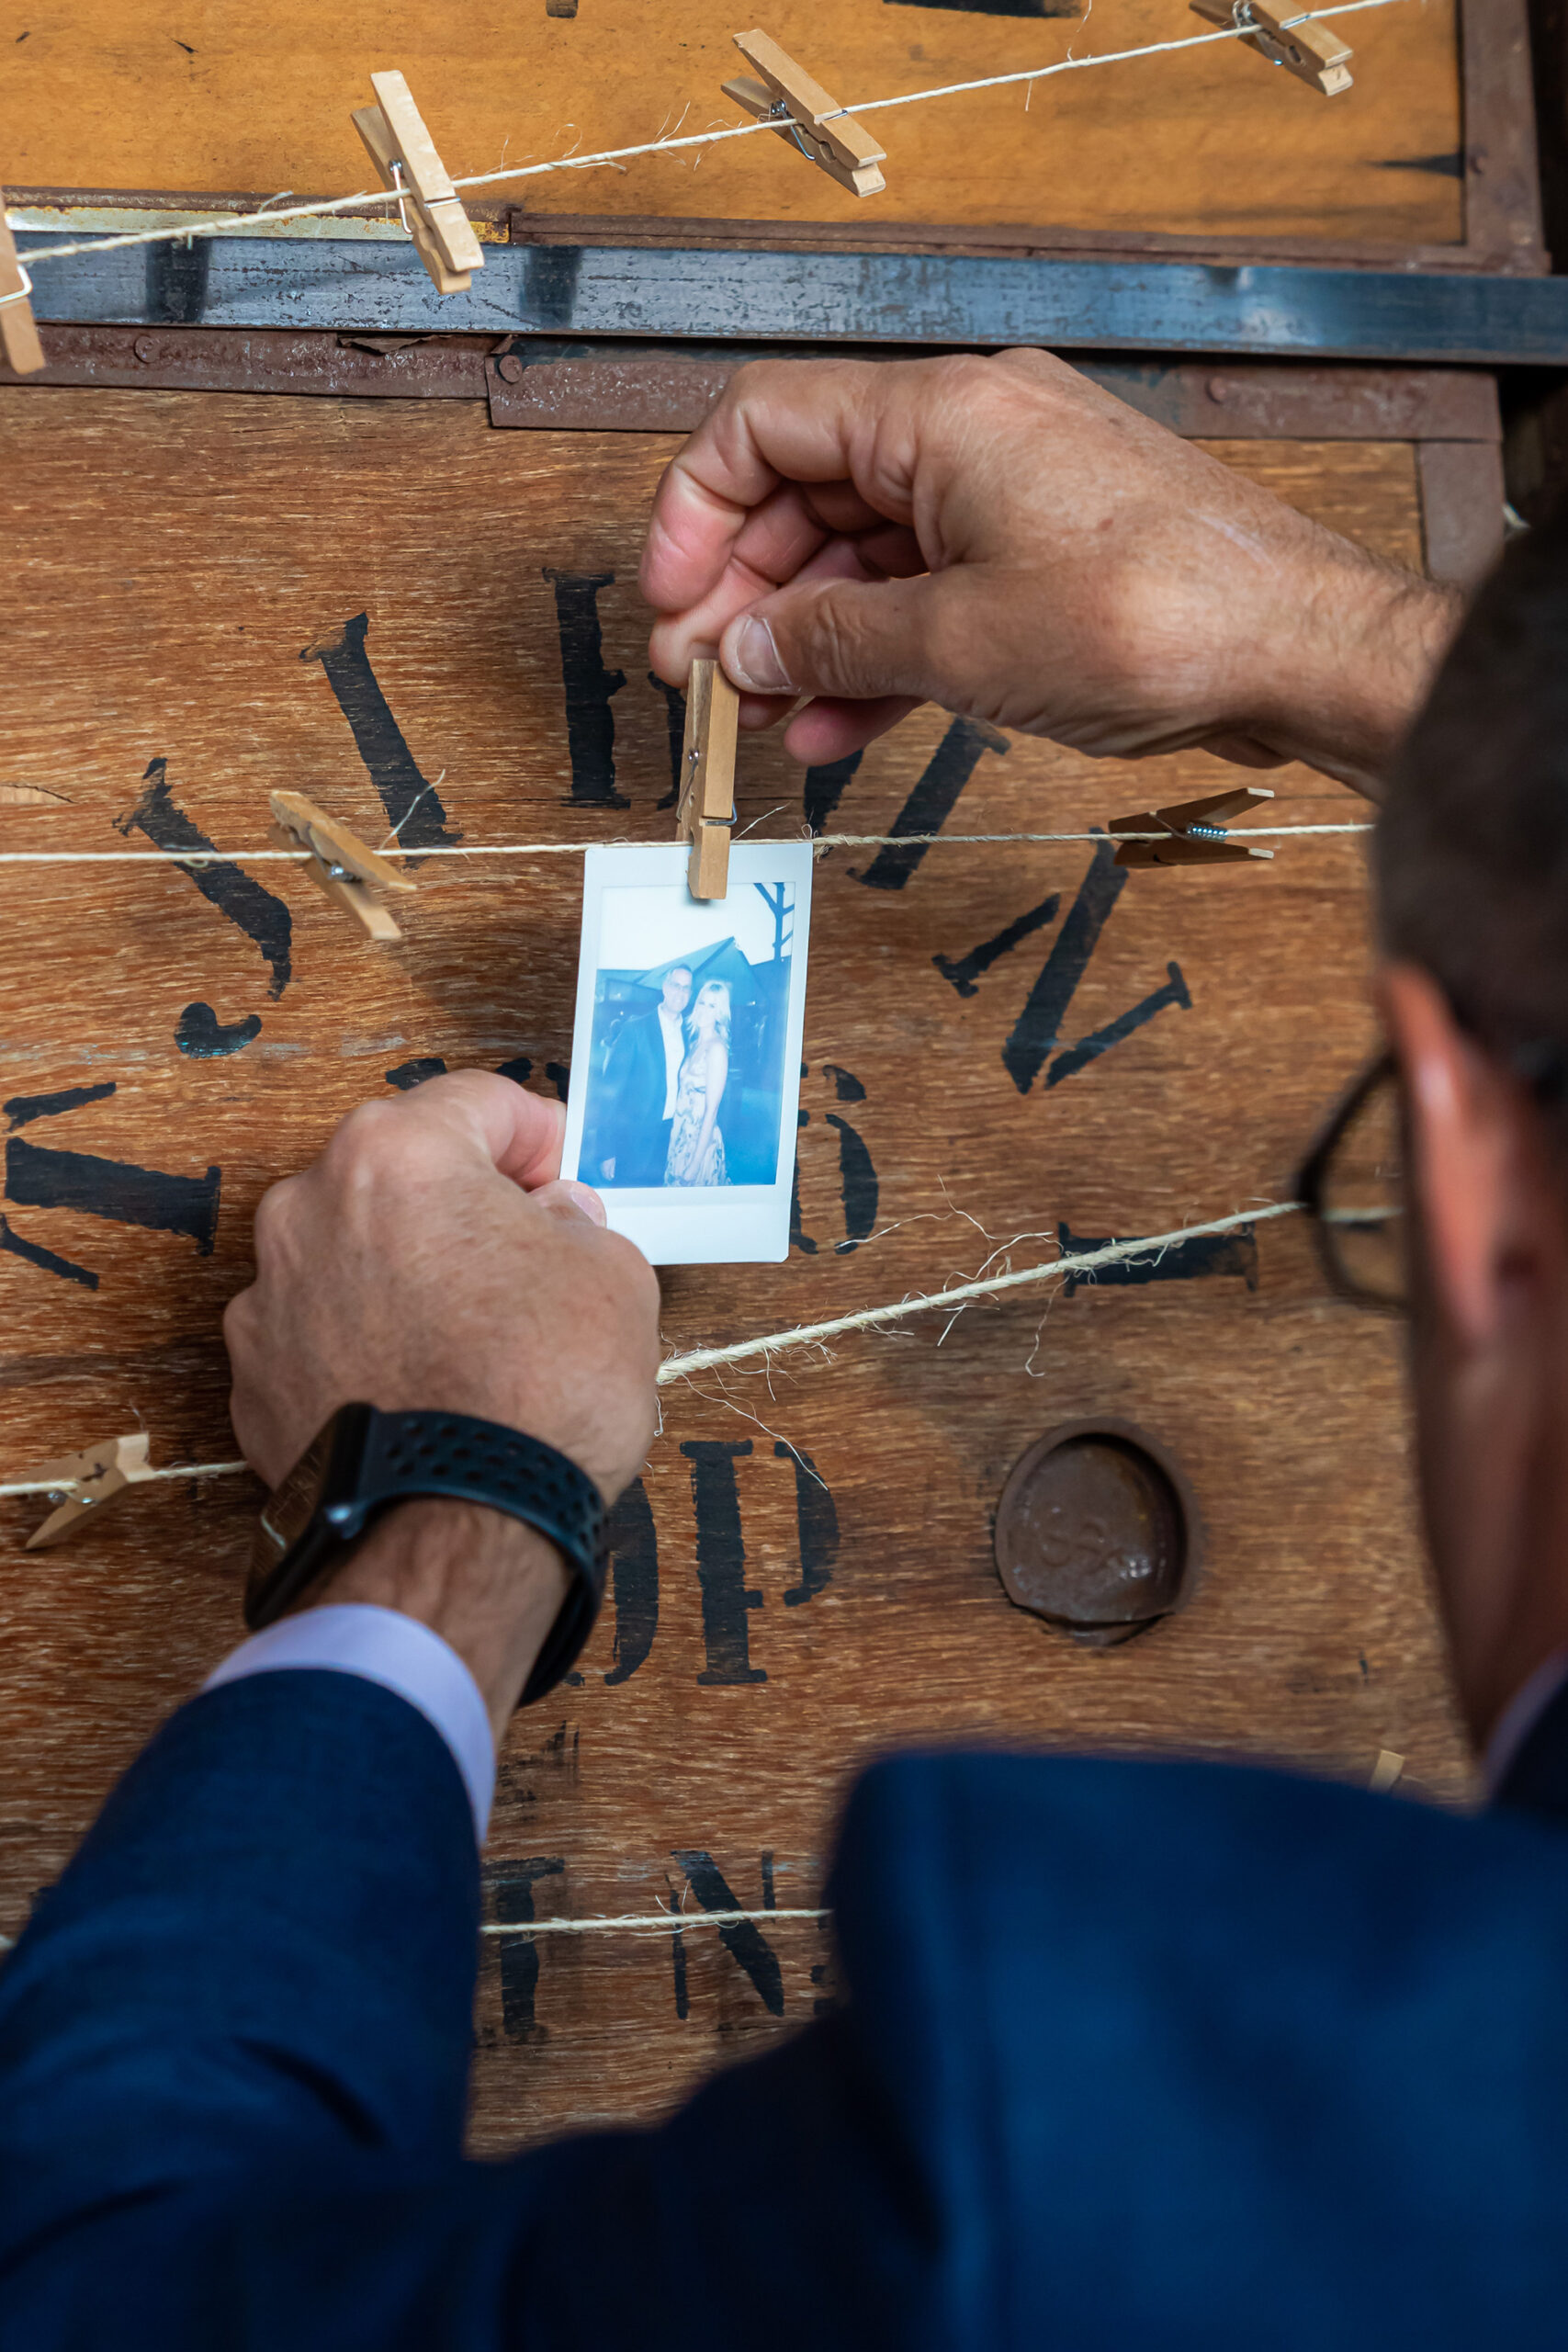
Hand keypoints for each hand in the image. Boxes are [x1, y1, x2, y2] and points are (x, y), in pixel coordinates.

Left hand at [223, 1074, 661, 1732]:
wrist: (458, 1530)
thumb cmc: (537, 1395)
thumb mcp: (614, 1277)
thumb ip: (577, 1227)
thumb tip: (552, 1225)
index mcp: (396, 1154)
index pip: (478, 1102)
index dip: (539, 1135)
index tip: (564, 1173)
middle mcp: (309, 1208)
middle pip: (402, 1175)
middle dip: (466, 1206)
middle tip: (531, 1256)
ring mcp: (269, 1298)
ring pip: (355, 1256)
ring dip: (410, 1277)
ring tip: (475, 1340)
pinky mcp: (253, 1382)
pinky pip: (323, 1336)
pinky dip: (368, 1348)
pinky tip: (424, 1390)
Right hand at [642, 350, 1459, 795]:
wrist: (1296, 650)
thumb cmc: (1157, 617)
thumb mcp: (958, 640)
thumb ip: (834, 640)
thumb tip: (745, 651)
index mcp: (937, 413)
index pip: (764, 425)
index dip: (694, 512)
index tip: (668, 603)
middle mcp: (968, 433)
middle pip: (805, 495)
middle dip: (742, 594)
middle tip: (700, 682)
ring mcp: (1008, 494)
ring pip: (863, 556)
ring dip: (804, 640)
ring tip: (757, 722)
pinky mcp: (1041, 556)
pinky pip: (926, 595)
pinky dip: (876, 657)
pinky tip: (834, 729)